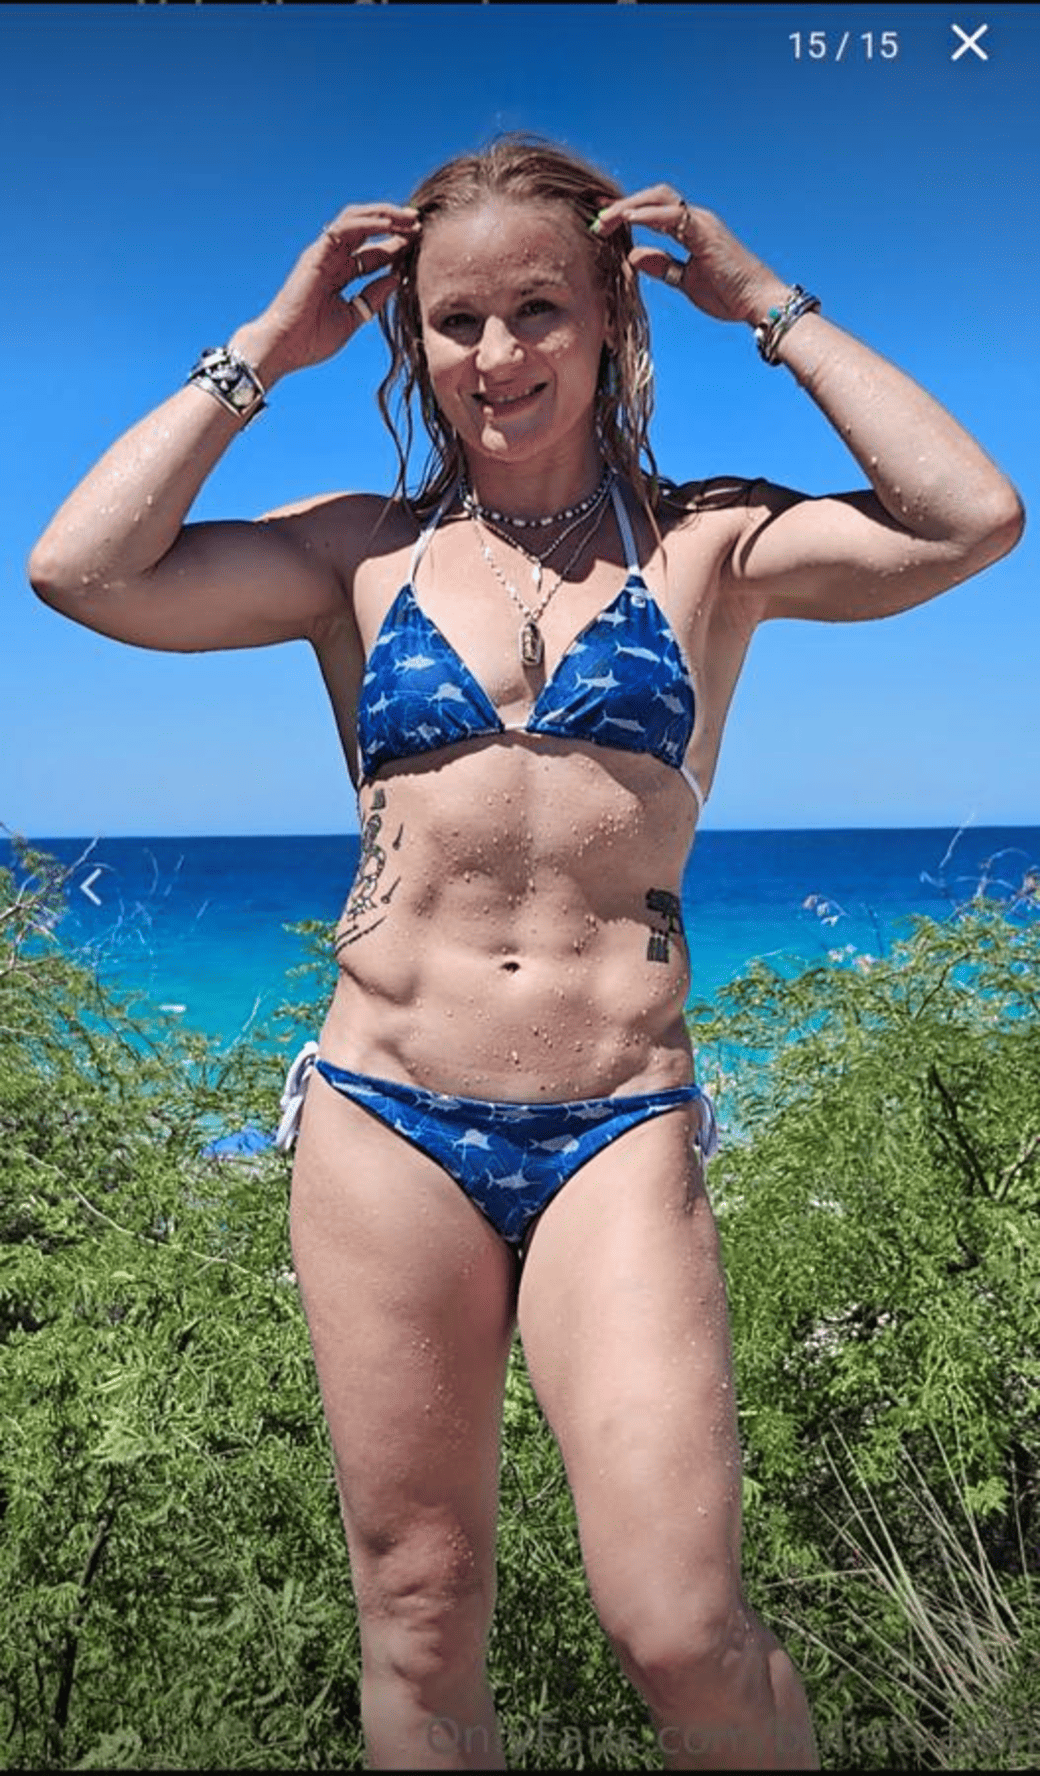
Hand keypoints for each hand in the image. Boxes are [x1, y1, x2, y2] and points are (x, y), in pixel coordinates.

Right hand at [232, 202, 419, 384]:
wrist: (284, 347)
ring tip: (409, 218)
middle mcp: (332, 259)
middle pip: (367, 231)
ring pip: (357, 220)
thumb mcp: (352, 318)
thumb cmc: (311, 339)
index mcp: (340, 275)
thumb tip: (396, 279)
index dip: (396, 246)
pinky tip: (389, 223)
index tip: (420, 244)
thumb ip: (372, 298)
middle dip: (394, 224)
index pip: (373, 253)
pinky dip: (368, 222)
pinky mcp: (316, 254)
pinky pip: (345, 228)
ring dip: (384, 216)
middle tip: (419, 224)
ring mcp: (323, 254)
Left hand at [593, 185, 786, 324]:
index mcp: (691, 230)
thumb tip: (632, 256)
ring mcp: (702, 223)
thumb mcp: (685, 280)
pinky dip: (648, 214)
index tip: (601, 220)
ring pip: (659, 199)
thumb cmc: (728, 294)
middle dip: (623, 204)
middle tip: (596, 217)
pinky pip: (673, 216)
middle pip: (653, 196)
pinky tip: (627, 220)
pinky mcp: (706, 233)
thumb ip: (662, 266)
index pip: (654, 209)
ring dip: (629, 207)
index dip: (627, 211)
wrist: (757, 302)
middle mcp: (696, 220)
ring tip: (604, 218)